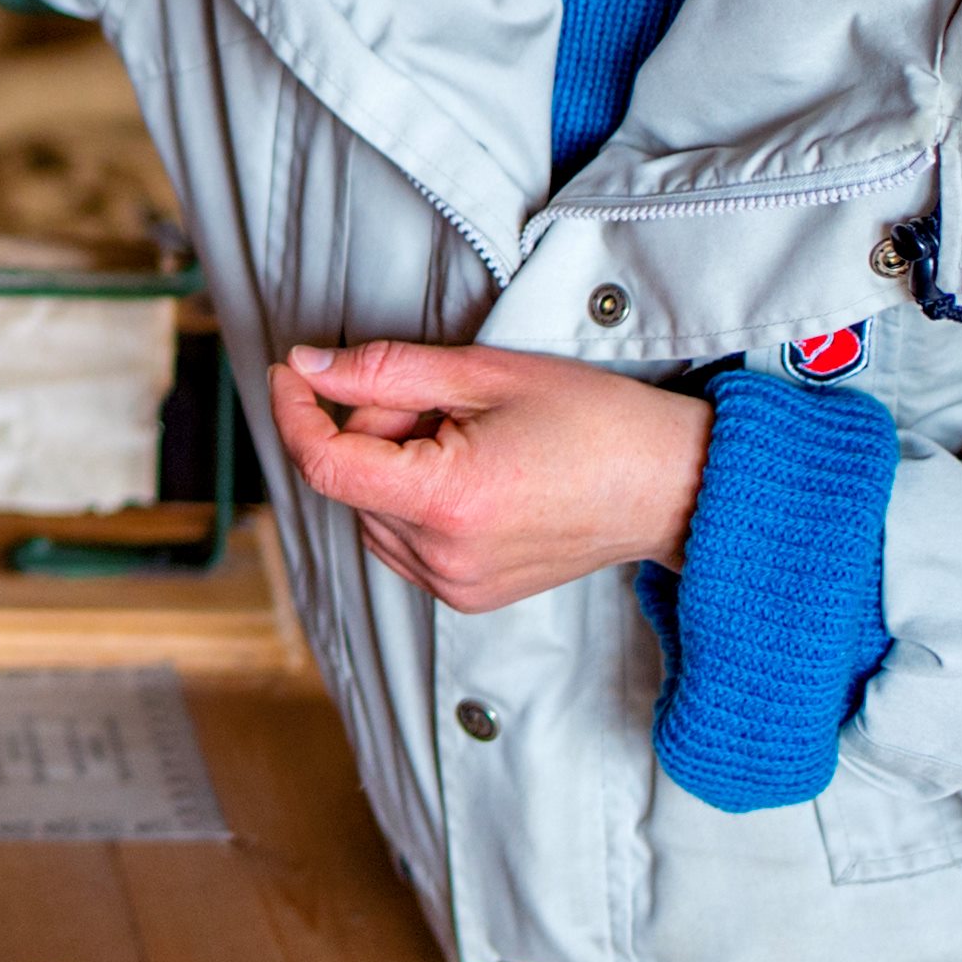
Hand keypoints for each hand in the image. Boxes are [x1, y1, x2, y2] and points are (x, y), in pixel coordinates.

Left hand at [265, 340, 709, 617]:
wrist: (670, 486)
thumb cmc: (596, 422)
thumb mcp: (485, 374)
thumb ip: (385, 373)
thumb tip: (309, 367)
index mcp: (445, 501)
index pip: (325, 463)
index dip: (295, 411)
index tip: (291, 373)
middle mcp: (443, 557)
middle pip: (352, 480)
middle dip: (375, 427)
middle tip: (447, 401)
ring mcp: (454, 585)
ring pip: (372, 510)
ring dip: (396, 465)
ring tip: (473, 438)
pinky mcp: (467, 595)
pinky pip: (403, 540)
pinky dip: (416, 499)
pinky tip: (476, 474)